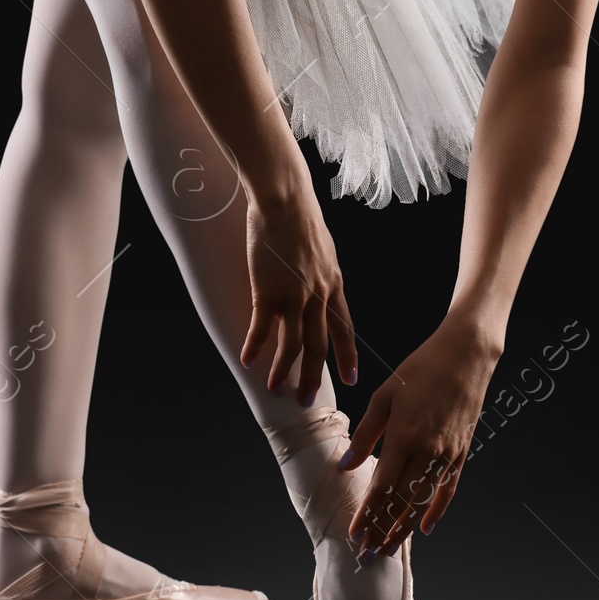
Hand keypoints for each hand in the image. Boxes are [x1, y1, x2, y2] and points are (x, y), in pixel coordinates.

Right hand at [240, 175, 356, 405]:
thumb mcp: (322, 249)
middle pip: (319, 344)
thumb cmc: (300, 217)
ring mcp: (294, 293)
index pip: (345, 328)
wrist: (285, 199)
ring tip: (276, 389)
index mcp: (333, 284)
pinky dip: (255, 347)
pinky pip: (262, 327)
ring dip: (284, 371)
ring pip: (293, 344)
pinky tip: (247, 361)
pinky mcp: (267, 289)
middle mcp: (318, 294)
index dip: (347, 356)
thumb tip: (320, 282)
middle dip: (315, 376)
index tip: (351, 378)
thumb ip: (322, 272)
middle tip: (309, 400)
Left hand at [341, 316, 498, 554]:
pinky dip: (436, 512)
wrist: (466, 355)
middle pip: (401, 502)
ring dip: (405, 528)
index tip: (354, 535)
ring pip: (423, 502)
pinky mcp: (461, 453)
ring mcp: (447, 454)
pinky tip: (425, 529)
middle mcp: (427, 451)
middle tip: (367, 556)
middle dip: (382, 530)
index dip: (367, 514)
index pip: (381, 487)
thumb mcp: (385, 395)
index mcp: (403, 436)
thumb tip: (347, 465)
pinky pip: (448, 490)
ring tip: (389, 549)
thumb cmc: (420, 369)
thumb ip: (366, 434)